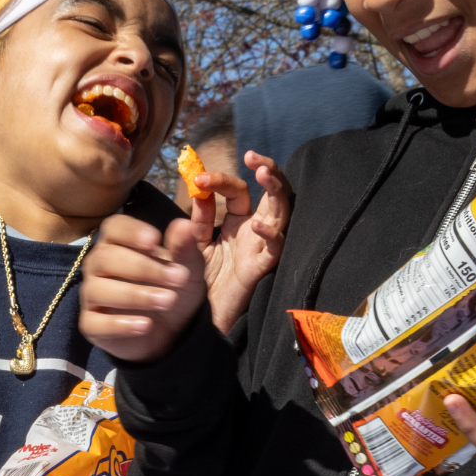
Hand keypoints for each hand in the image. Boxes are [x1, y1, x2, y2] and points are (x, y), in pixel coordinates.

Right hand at [80, 214, 205, 364]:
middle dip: (142, 268)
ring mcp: (91, 295)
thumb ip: (184, 247)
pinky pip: (96, 323)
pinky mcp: (90, 324)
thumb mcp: (187, 267)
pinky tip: (146, 325)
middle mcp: (98, 266)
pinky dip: (120, 324)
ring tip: (168, 301)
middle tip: (178, 278)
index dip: (131, 232)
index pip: (114, 227)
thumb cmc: (174, 287)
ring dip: (135, 295)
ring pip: (97, 290)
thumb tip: (183, 225)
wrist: (171, 328)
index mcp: (118, 242)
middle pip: (105, 258)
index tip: (155, 240)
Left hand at [190, 152, 291, 333]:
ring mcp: (260, 245)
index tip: (198, 178)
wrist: (196, 318)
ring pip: (281, 211)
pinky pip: (275, 247)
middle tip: (252, 156)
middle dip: (266, 169)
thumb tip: (200, 193)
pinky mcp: (262, 267)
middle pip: (269, 191)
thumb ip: (197, 222)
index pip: (236, 191)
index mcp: (236, 222)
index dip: (221, 180)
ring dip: (276, 190)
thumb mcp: (194, 245)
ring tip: (264, 173)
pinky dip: (270, 234)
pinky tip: (258, 225)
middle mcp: (253, 229)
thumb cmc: (197, 281)